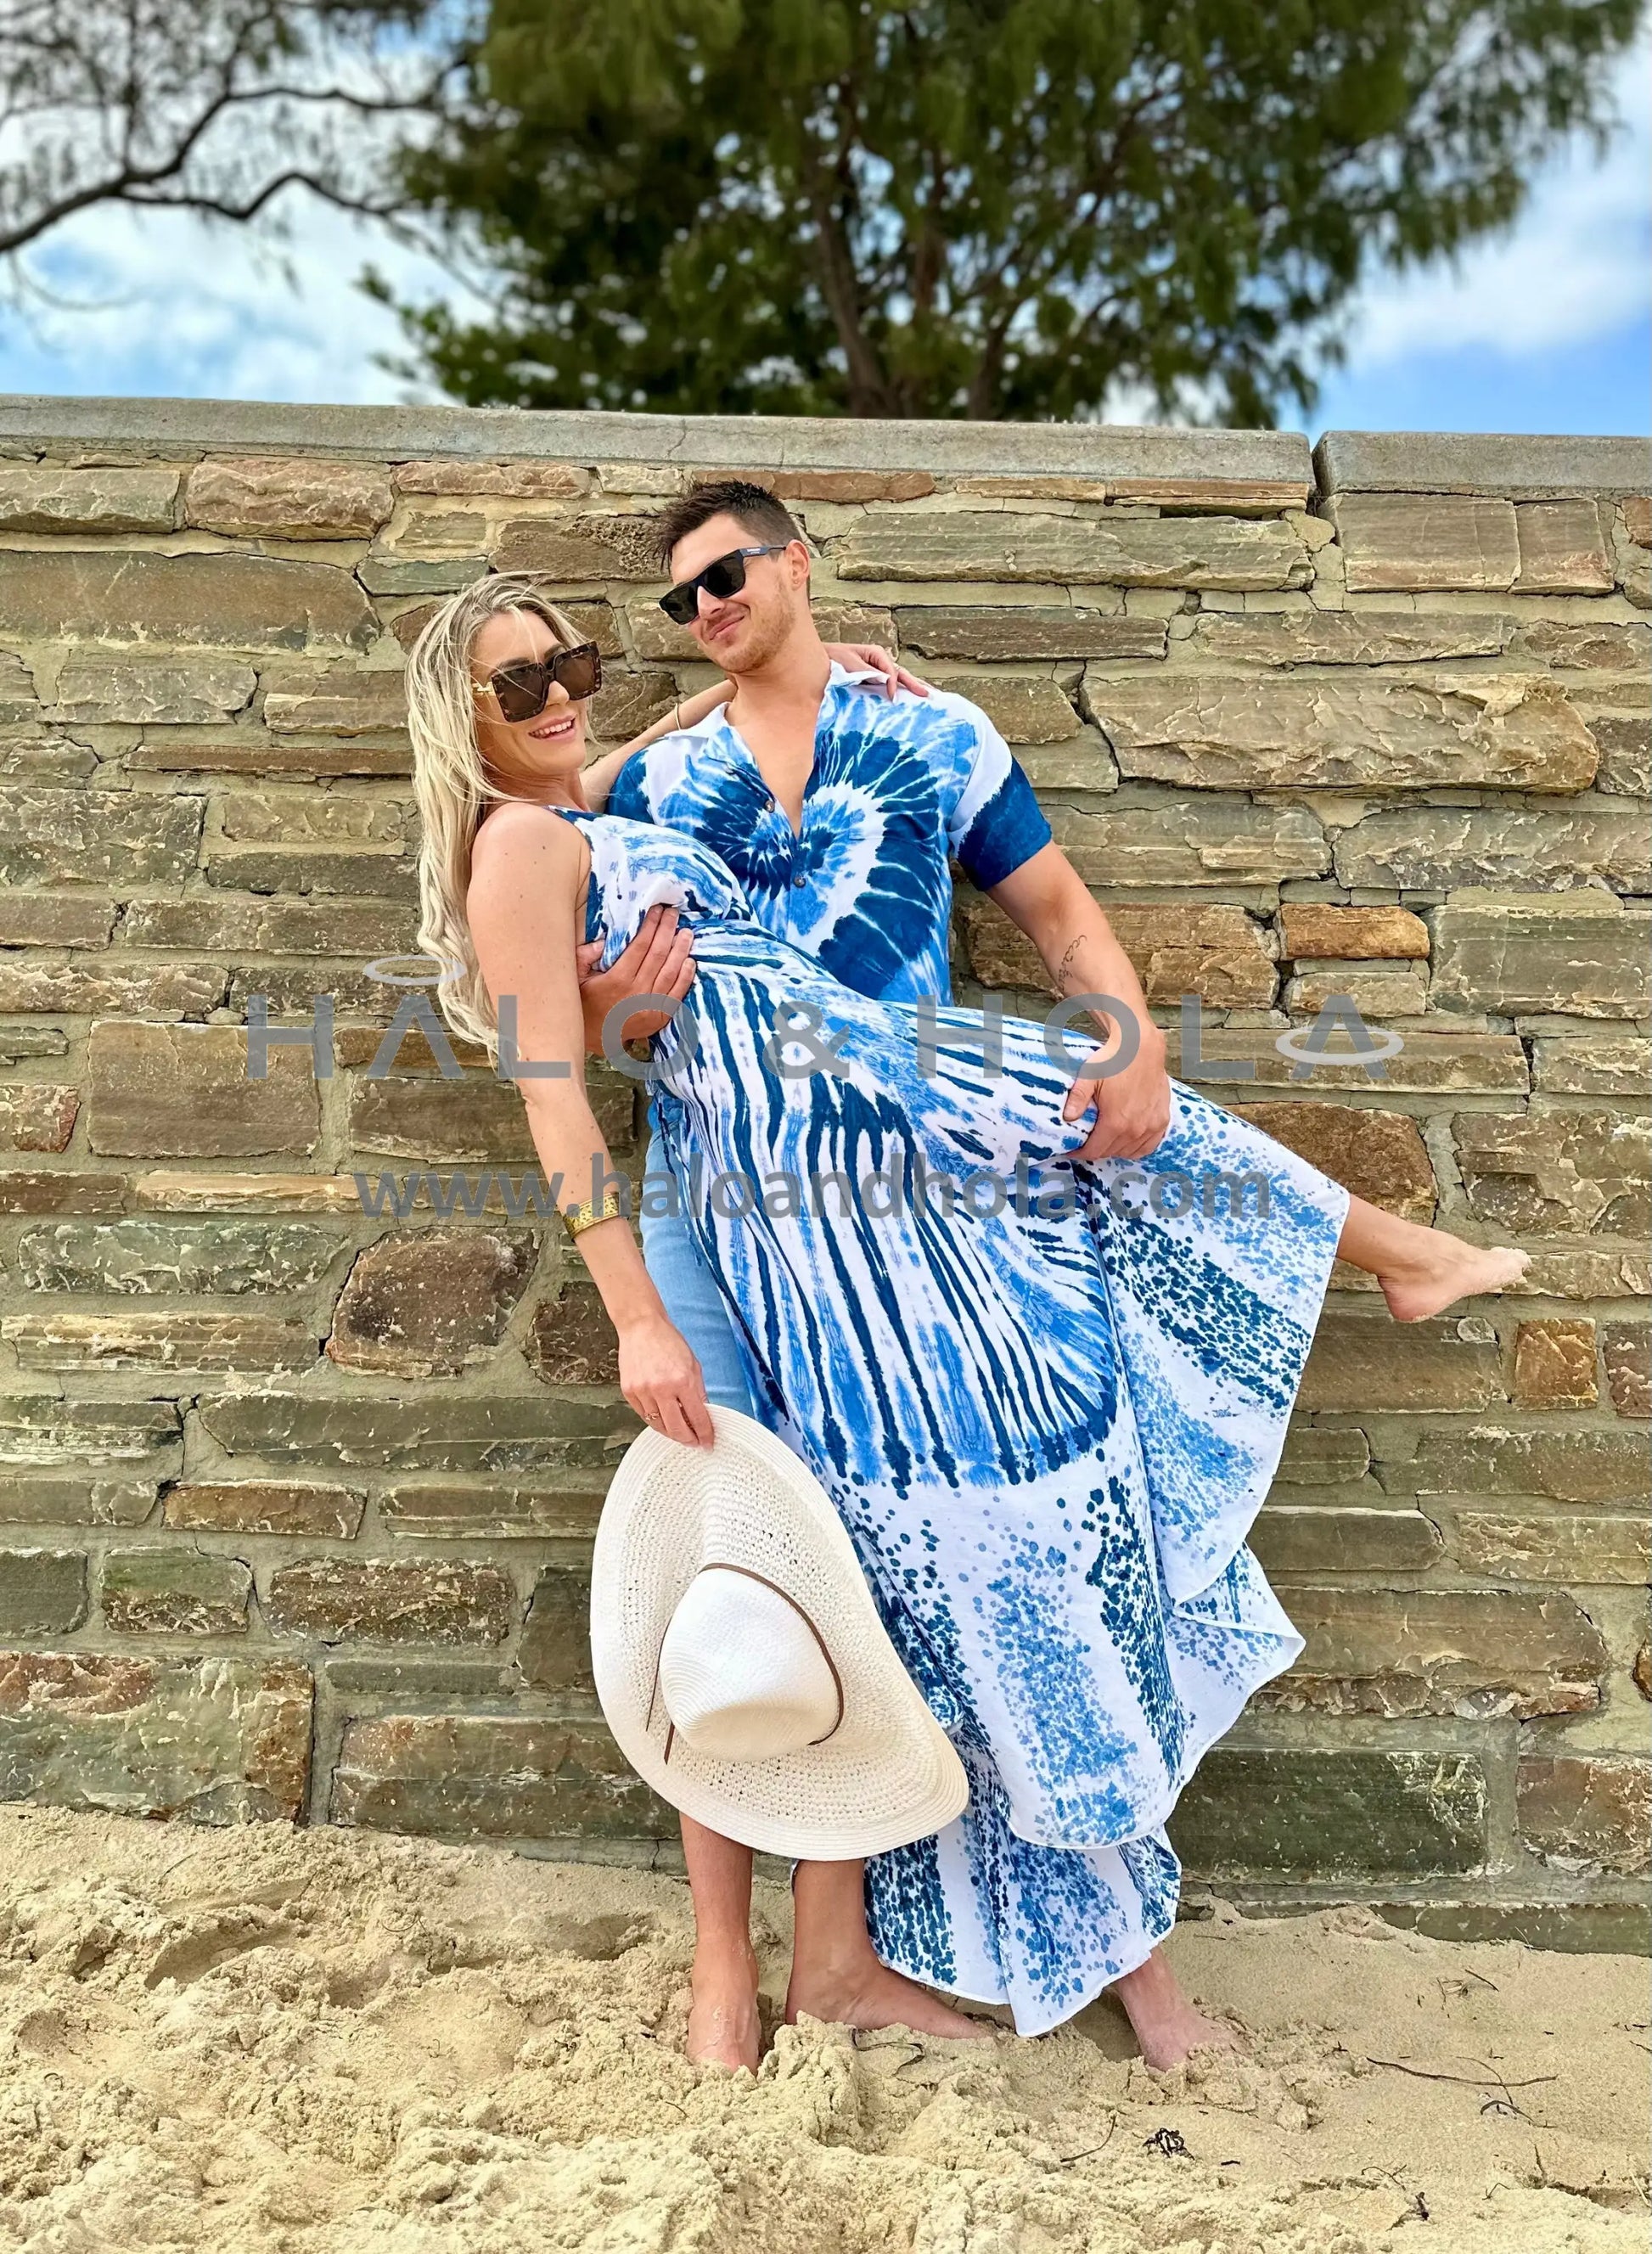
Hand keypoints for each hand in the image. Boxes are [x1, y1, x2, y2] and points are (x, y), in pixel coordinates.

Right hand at [575, 904, 693, 1054]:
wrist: (594, 1037)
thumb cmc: (585, 1003)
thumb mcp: (576, 977)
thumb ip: (585, 955)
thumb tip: (605, 940)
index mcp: (617, 980)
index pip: (640, 946)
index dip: (650, 926)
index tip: (657, 910)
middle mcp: (636, 993)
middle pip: (658, 955)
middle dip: (667, 931)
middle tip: (674, 914)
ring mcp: (650, 1007)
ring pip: (671, 973)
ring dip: (681, 950)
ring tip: (687, 933)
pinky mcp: (659, 1018)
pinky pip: (677, 994)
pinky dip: (686, 977)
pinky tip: (690, 961)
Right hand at [619, 1312, 714, 1445]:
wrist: (642, 1328)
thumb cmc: (668, 1342)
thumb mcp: (693, 1365)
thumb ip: (698, 1391)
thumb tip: (703, 1415)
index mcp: (682, 1381)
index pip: (697, 1417)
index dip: (705, 1434)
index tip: (708, 1442)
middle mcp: (661, 1389)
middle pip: (677, 1429)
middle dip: (688, 1440)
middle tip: (694, 1443)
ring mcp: (643, 1392)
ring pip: (659, 1426)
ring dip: (671, 1433)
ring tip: (680, 1432)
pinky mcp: (630, 1392)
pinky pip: (644, 1416)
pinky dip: (656, 1421)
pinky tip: (664, 1419)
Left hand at [822, 641, 930, 698]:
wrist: (818, 661)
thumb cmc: (832, 658)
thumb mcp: (849, 663)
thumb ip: (866, 671)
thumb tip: (885, 680)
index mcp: (876, 654)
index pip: (891, 670)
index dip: (893, 683)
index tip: (892, 698)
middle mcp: (880, 662)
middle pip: (902, 674)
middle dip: (915, 685)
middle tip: (929, 695)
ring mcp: (879, 672)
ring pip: (900, 680)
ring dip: (914, 688)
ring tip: (929, 696)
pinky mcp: (875, 682)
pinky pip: (891, 687)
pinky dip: (903, 692)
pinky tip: (913, 699)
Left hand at [1062, 1020, 1172, 1162]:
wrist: (1140, 1047)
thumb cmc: (1114, 1060)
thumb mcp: (1088, 1077)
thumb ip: (1077, 1098)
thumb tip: (1067, 1118)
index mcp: (1116, 1122)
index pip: (1095, 1151)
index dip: (1080, 1153)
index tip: (1073, 1150)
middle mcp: (1136, 1128)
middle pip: (1111, 1152)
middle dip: (1096, 1149)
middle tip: (1086, 1141)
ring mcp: (1152, 1126)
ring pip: (1129, 1151)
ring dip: (1114, 1149)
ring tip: (1104, 1140)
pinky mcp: (1162, 1120)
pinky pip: (1148, 1146)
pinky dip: (1136, 1147)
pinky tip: (1127, 1141)